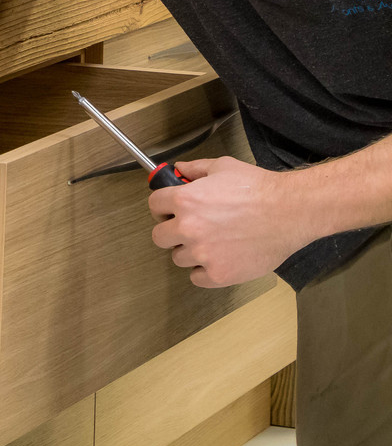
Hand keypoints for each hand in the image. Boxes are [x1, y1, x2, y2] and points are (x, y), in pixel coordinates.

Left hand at [149, 156, 311, 287]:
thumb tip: (179, 169)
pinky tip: (217, 260)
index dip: (162, 207)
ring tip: (210, 243)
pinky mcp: (219, 273)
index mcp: (185, 200)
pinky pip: (196, 278)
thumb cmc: (259, 188)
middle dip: (171, 231)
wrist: (290, 211)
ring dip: (189, 251)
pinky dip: (204, 271)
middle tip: (188, 228)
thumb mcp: (223, 167)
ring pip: (178, 257)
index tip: (168, 210)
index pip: (154, 206)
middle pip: (159, 236)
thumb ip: (195, 169)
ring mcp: (203, 253)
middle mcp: (188, 227)